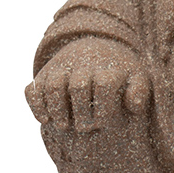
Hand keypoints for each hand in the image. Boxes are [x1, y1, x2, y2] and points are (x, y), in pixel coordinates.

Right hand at [25, 37, 150, 131]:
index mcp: (107, 67)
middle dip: (80, 110)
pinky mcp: (44, 73)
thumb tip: (134, 106)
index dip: (102, 108)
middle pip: (78, 86)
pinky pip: (33, 87)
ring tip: (62, 125)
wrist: (95, 45)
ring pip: (53, 85)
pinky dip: (35, 103)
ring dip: (56, 108)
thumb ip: (140, 91)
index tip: (102, 122)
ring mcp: (61, 68)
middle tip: (83, 127)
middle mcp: (83, 65)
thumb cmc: (118, 69)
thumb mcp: (136, 76)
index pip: (104, 85)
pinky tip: (44, 118)